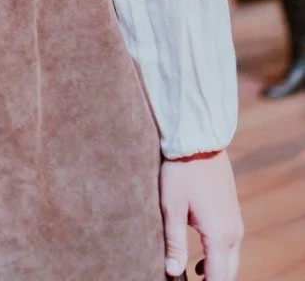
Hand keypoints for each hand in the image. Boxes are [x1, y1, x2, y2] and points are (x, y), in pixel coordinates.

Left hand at [160, 151, 241, 280]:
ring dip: (217, 271)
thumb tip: (173, 273)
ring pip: (231, 258)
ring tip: (195, 277)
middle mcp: (233, 232)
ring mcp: (235, 221)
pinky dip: (219, 257)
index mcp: (219, 234)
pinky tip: (200, 258)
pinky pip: (230, 244)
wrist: (198, 140)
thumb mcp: (172, 207)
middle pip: (228, 272)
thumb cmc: (181, 172)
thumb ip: (174, 243)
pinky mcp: (232, 212)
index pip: (219, 278)